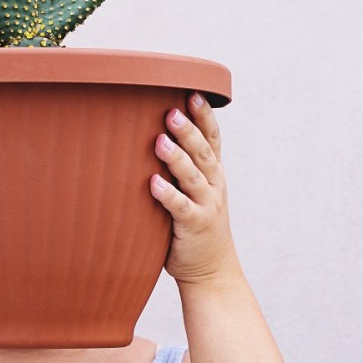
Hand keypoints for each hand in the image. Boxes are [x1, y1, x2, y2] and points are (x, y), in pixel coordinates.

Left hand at [150, 91, 240, 285]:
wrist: (212, 269)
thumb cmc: (194, 224)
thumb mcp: (194, 190)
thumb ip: (180, 166)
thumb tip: (149, 133)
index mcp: (213, 173)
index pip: (212, 139)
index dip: (205, 116)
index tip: (194, 93)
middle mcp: (213, 185)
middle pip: (202, 152)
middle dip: (188, 130)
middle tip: (171, 111)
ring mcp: (206, 205)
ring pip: (193, 176)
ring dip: (177, 158)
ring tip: (159, 141)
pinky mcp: (195, 225)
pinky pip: (181, 207)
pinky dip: (168, 194)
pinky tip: (153, 184)